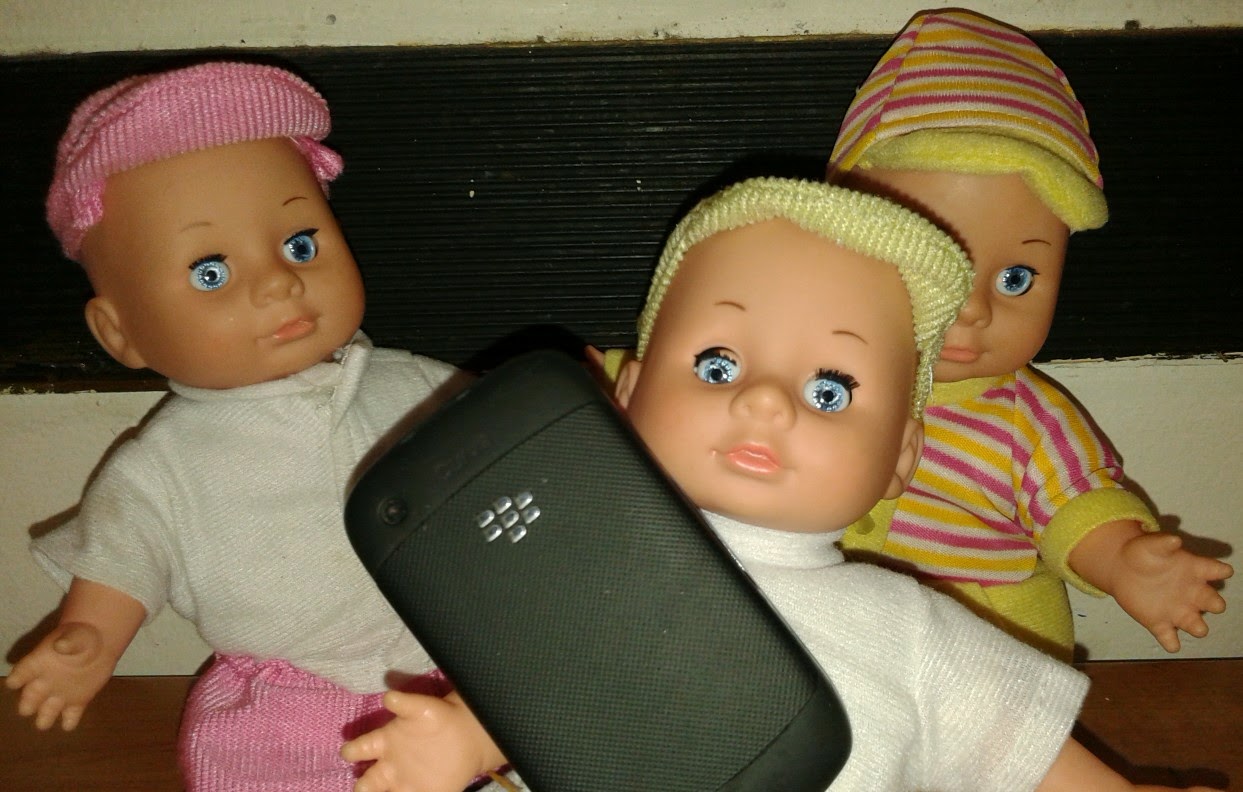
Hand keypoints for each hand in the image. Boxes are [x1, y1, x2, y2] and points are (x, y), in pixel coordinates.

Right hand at [5, 622, 113, 729]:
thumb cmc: (80, 636)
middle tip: (29, 707)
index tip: (15, 682)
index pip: (20, 674)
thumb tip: (60, 645)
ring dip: (44, 718)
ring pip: (45, 714)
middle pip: (29, 700)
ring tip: (45, 721)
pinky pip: (70, 717)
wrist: (99, 642)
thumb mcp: (74, 635)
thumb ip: (67, 642)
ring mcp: (59, 695)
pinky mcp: (77, 702)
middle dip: (28, 704)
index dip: (16, 679)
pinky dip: (69, 722)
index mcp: (37, 665)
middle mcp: (43, 684)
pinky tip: (69, 722)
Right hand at [341, 690, 505, 791]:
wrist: (466, 731)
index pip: (359, 749)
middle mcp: (388, 766)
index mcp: (384, 742)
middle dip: (362, 787)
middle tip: (363, 788)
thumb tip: (388, 697)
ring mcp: (405, 783)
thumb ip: (404, 702)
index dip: (351, 751)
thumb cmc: (436, 717)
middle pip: (367, 783)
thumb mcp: (420, 707)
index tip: (347, 754)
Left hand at [1104, 529, 1232, 651]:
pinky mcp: (1159, 623)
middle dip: (1215, 605)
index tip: (1222, 571)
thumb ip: (1163, 542)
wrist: (1121, 568)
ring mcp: (1178, 611)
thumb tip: (1176, 540)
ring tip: (1193, 625)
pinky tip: (1170, 641)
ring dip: (1198, 627)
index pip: (1217, 571)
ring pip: (1198, 626)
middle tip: (1209, 603)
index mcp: (1196, 571)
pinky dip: (1171, 643)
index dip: (1222, 572)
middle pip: (1214, 603)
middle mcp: (1193, 594)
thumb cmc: (1143, 553)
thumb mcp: (1151, 544)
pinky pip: (1170, 639)